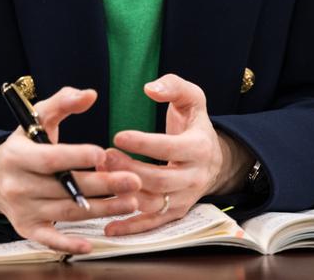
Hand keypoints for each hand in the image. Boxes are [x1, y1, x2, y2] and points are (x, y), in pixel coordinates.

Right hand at [0, 86, 141, 253]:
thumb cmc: (26, 142)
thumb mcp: (37, 117)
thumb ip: (62, 102)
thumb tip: (90, 95)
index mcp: (18, 155)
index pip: (49, 159)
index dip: (75, 157)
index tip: (102, 154)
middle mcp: (18, 185)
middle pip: (65, 188)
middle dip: (102, 185)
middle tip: (133, 181)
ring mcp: (23, 210)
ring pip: (67, 212)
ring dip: (102, 209)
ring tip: (131, 202)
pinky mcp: (28, 229)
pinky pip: (50, 240)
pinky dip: (70, 244)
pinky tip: (91, 244)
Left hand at [99, 73, 250, 235]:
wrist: (213, 158)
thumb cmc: (194, 124)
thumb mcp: (192, 98)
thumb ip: (173, 86)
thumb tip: (150, 88)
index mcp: (199, 147)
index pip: (170, 148)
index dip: (144, 144)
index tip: (118, 135)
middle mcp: (195, 177)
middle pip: (159, 179)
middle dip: (129, 170)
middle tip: (104, 157)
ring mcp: (185, 198)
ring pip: (153, 203)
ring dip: (125, 195)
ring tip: (100, 179)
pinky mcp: (175, 212)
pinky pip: (153, 224)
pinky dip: (131, 228)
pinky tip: (109, 226)